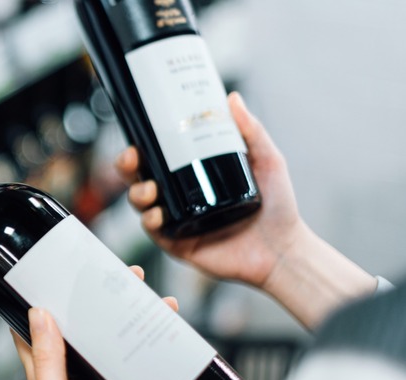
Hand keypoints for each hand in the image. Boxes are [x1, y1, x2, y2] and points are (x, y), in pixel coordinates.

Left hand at [11, 266, 177, 379]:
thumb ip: (45, 364)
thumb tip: (39, 314)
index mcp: (50, 373)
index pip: (36, 327)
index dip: (40, 297)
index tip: (52, 269)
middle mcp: (77, 368)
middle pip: (78, 319)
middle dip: (90, 292)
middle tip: (105, 269)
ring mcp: (107, 371)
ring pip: (112, 326)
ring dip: (125, 301)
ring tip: (138, 281)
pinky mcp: (134, 376)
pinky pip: (143, 342)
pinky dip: (155, 323)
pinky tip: (166, 311)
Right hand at [116, 92, 375, 327]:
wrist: (285, 250)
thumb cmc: (278, 207)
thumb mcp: (267, 161)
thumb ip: (251, 131)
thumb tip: (232, 98)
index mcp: (194, 175)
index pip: (158, 157)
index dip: (140, 147)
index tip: (137, 137)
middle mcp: (181, 196)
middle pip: (140, 178)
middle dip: (127, 167)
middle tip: (133, 159)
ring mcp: (177, 220)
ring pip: (141, 203)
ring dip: (137, 193)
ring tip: (151, 189)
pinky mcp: (178, 243)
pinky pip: (154, 231)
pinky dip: (150, 221)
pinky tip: (157, 215)